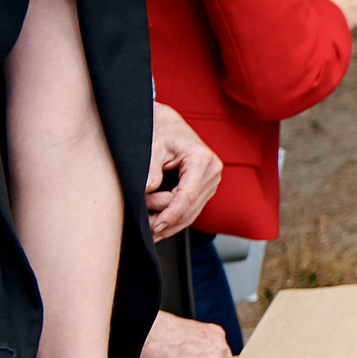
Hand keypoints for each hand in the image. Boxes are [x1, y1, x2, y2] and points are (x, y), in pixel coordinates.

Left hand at [145, 103, 221, 239]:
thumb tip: (146, 192)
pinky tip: (162, 228)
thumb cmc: (161, 131)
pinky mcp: (205, 187)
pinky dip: (177, 220)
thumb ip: (150, 170)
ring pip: (192, 212)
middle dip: (167, 220)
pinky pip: (192, 209)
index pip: (188, 195)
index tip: (155, 226)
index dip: (171, 214)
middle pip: (190, 207)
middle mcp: (211, 171)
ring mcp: (211, 180)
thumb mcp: (152, 147)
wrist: (168, 124)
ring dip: (171, 224)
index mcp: (201, 159)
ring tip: (151, 233)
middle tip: (144, 227)